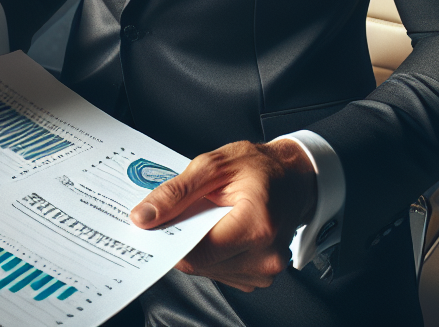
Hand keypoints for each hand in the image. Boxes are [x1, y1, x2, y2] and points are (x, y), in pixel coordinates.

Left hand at [129, 140, 315, 291]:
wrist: (294, 176)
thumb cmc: (259, 167)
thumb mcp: (213, 165)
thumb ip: (175, 193)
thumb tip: (144, 217)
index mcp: (257, 225)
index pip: (198, 253)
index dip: (170, 240)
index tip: (154, 225)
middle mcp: (265, 256)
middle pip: (201, 264)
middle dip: (184, 238)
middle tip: (186, 210)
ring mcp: (266, 270)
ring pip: (209, 270)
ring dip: (199, 245)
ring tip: (209, 215)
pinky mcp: (261, 275)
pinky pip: (222, 271)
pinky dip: (213, 252)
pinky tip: (219, 228)